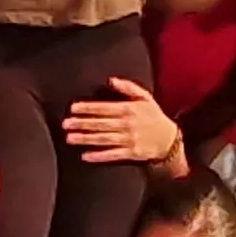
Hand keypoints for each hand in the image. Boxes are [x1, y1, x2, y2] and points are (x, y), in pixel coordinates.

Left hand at [61, 77, 182, 167]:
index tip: (73, 108)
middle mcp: (128, 124)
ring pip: (104, 139)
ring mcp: (129, 140)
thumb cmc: (153, 116)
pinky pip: (113, 155)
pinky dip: (99, 156)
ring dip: (86, 139)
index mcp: (129, 109)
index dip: (88, 108)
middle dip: (82, 123)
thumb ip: (128, 87)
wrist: (169, 140)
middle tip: (65, 124)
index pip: (104, 108)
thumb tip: (111, 80)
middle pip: (101, 124)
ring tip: (70, 138)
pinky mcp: (132, 153)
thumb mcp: (144, 97)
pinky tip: (85, 156)